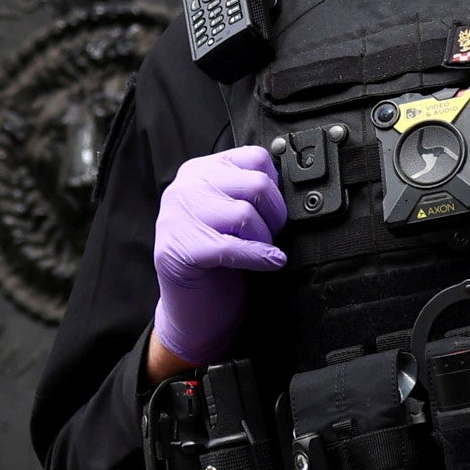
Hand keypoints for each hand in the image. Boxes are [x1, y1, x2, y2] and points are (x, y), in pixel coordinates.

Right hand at [149, 145, 291, 369]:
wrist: (196, 311)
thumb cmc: (220, 262)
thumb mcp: (233, 215)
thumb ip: (249, 192)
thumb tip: (294, 182)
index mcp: (200, 171)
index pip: (255, 157)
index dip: (276, 187)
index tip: (274, 211)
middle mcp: (184, 188)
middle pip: (256, 184)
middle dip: (275, 216)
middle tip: (271, 236)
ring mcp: (176, 217)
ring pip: (246, 214)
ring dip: (264, 240)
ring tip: (262, 252)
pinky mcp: (177, 249)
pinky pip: (231, 247)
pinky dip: (258, 257)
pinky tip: (268, 264)